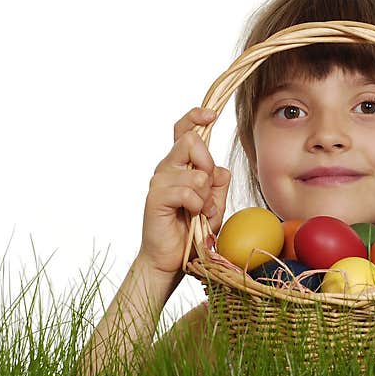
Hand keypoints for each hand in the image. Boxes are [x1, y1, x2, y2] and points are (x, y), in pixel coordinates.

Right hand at [138, 107, 230, 277]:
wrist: (170, 260)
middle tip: (207, 191)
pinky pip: (188, 192)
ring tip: (199, 213)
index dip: (196, 116)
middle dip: (209, 165)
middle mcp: (167, 168)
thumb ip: (218, 183)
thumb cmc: (192, 232)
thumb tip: (217, 169)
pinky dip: (197, 207)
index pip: (184, 130)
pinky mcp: (156, 197)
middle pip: (192, 141)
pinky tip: (191, 218)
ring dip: (206, 197)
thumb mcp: (214, 204)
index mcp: (180, 165)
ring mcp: (159, 181)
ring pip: (196, 173)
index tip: (212, 115)